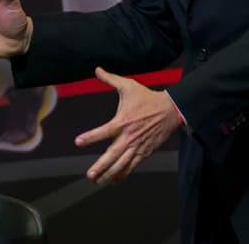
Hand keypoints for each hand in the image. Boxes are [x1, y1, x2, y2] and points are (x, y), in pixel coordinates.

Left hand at [75, 68, 179, 183]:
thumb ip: (111, 79)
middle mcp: (129, 136)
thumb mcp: (129, 86)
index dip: (91, 137)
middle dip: (101, 166)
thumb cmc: (147, 98)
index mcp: (123, 121)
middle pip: (113, 154)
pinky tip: (114, 180)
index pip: (104, 131)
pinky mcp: (145, 152)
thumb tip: (97, 69)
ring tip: (98, 180)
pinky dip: (123, 174)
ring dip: (110, 173)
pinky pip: (132, 166)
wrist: (170, 110)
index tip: (78, 141)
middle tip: (90, 174)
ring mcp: (137, 146)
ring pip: (122, 164)